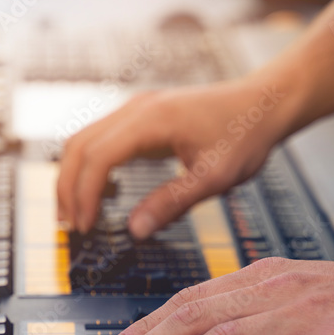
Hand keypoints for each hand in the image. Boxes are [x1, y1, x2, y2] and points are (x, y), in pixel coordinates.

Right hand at [57, 78, 292, 237]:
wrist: (264, 103)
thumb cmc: (245, 135)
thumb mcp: (214, 177)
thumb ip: (172, 203)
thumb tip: (135, 231)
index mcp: (151, 119)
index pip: (98, 157)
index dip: (85, 196)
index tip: (85, 228)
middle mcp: (136, 108)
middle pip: (79, 146)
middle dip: (68, 188)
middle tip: (71, 228)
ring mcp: (136, 109)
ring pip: (85, 140)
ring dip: (75, 177)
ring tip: (78, 216)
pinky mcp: (142, 117)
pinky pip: (102, 139)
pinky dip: (91, 167)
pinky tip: (101, 196)